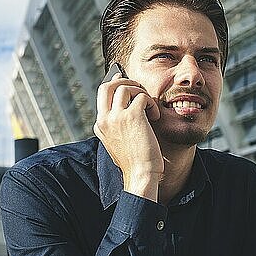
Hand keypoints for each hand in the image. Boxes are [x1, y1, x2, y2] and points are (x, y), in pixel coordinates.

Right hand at [93, 73, 161, 200]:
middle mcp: (105, 119)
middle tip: (138, 88)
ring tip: (149, 107)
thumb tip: (127, 105)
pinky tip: (155, 116)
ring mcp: (117, 117)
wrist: (140, 174)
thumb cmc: (135, 161)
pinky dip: (151, 103)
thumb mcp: (118, 141)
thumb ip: (117, 124)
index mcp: (100, 125)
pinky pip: (142, 97)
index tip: (122, 80)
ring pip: (125, 88)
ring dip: (140, 92)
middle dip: (124, 82)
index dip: (114, 84)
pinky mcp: (132, 116)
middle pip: (107, 86)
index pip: (102, 96)